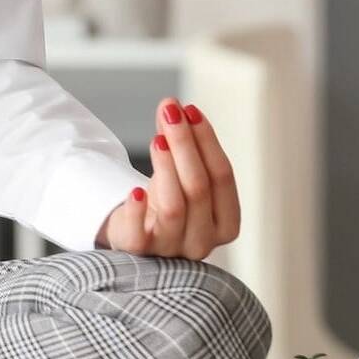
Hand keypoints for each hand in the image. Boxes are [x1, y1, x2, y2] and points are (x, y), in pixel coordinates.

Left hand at [99, 97, 240, 259]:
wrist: (137, 234)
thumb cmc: (166, 201)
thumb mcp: (177, 172)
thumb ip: (176, 142)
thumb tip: (172, 106)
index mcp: (225, 223)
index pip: (223, 177)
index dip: (207, 141)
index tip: (190, 110)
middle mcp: (203, 241)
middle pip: (199, 188)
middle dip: (185, 144)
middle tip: (170, 112)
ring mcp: (171, 250)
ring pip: (175, 207)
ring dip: (166, 168)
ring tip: (156, 139)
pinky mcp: (139, 252)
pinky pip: (139, 236)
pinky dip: (137, 211)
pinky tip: (133, 189)